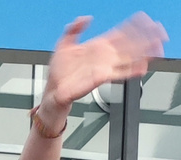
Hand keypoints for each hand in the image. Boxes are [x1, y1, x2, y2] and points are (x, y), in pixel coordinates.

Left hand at [42, 13, 166, 116]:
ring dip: (144, 53)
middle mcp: (105, 56)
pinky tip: (142, 67)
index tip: (144, 20)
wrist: (54, 89)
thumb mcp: (64, 44)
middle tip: (158, 31)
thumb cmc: (59, 70)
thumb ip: (74, 29)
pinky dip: (132, 70)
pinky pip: (120, 73)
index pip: (120, 34)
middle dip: (145, 38)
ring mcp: (105, 66)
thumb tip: (85, 18)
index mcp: (98, 46)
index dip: (133, 27)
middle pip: (130, 44)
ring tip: (157, 47)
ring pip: (130, 58)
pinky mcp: (102, 78)